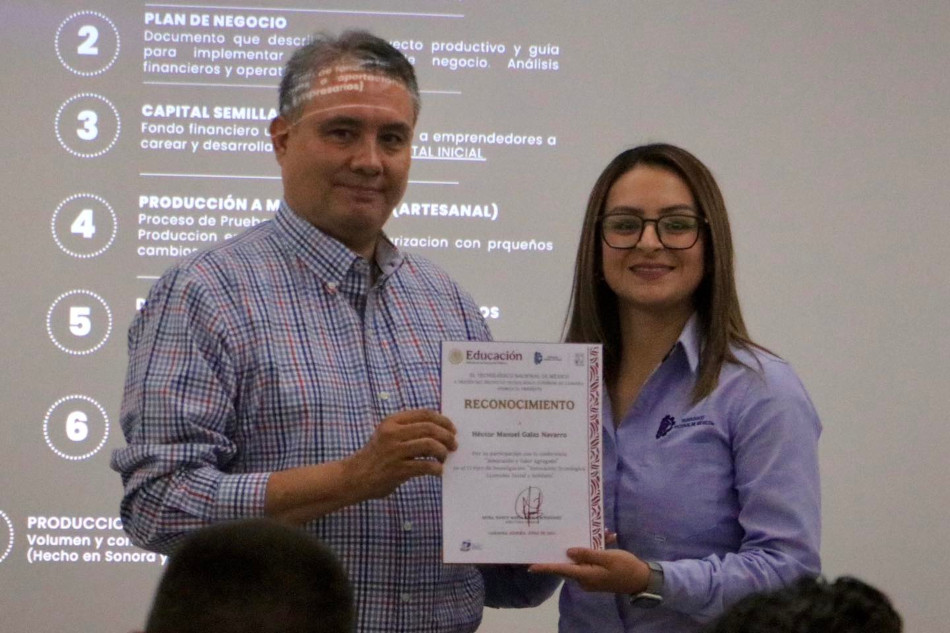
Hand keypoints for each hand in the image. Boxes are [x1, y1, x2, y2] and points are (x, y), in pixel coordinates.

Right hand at [344, 409, 456, 499]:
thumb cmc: (377, 456)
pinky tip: (438, 471)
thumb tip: (440, 430)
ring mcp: (394, 451)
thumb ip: (408, 429)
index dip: (443, 421)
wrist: (355, 477)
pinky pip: (425, 466)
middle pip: (430, 428)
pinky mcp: (397, 470)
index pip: (425, 414)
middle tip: (453, 445)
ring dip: (442, 452)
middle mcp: (393, 433)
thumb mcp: (388, 434)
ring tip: (444, 458)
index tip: (452, 429)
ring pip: (430, 445)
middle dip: (447, 437)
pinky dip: (436, 468)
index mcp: (392, 421)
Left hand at [528, 548, 649, 593]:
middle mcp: (585, 578)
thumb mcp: (607, 557)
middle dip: (564, 550)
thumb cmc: (625, 567)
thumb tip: (568, 552)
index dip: (546, 567)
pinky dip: (595, 550)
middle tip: (552, 536)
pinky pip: (591, 560)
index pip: (561, 570)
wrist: (642, 579)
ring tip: (593, 530)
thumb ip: (587, 554)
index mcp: (585, 575)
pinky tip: (606, 536)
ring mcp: (591, 577)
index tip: (531, 566)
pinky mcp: (598, 574)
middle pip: (568, 564)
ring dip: (585, 546)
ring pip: (581, 559)